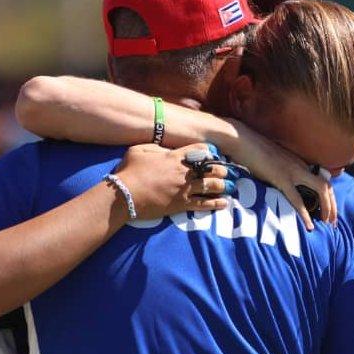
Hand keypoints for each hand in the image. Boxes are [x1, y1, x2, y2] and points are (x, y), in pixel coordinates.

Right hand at [112, 143, 230, 219]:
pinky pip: (204, 204)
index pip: (200, 151)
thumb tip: (168, 150)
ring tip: (230, 186)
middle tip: (227, 172)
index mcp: (174, 156)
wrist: (124, 195)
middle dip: (221, 169)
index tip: (214, 155)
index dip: (209, 152)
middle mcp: (183, 172)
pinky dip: (216, 204)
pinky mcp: (181, 205)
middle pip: (211, 168)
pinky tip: (225, 203)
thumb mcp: (140, 150)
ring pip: (211, 186)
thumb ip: (157, 148)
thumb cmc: (129, 171)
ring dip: (223, 186)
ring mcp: (184, 189)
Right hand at [221, 119, 335, 228]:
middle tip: (332, 222)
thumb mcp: (270, 160)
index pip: (321, 180)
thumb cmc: (250, 149)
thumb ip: (279, 171)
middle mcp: (300, 166)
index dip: (328, 197)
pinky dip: (305, 214)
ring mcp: (292, 171)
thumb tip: (279, 184)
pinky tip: (309, 225)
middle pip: (327, 186)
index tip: (328, 211)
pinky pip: (297, 199)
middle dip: (333, 205)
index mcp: (298, 162)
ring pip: (321, 189)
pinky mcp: (281, 178)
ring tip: (328, 223)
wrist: (240, 139)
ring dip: (327, 208)